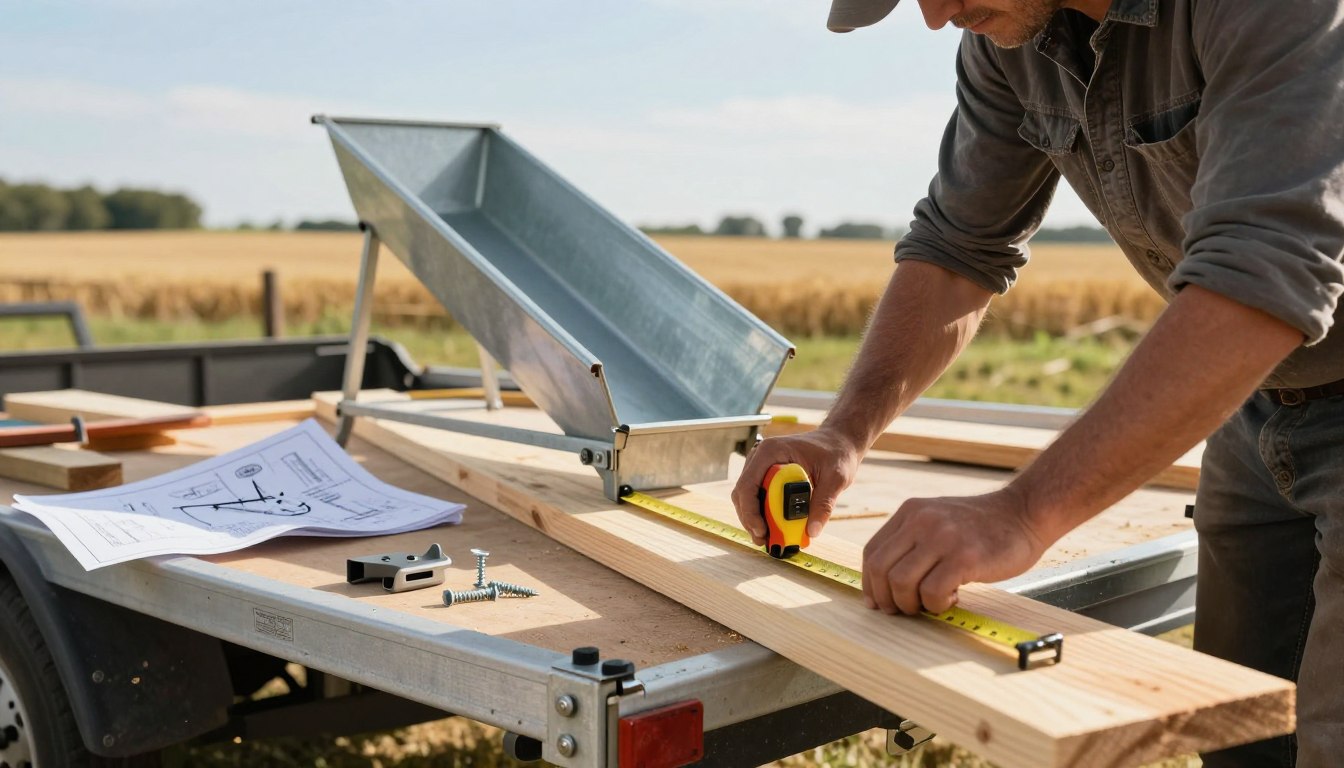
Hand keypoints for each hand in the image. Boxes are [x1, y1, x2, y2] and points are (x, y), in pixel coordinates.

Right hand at [731, 428, 861, 544]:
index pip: (748, 484)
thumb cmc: (836, 453)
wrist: (838, 442)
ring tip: (768, 538)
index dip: (750, 511)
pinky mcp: (766, 475)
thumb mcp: (836, 478)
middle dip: (750, 520)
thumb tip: (812, 531)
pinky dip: (762, 513)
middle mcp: (760, 457)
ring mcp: (761, 466)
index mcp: (772, 452)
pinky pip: (757, 496)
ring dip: (754, 519)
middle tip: (764, 541)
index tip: (762, 531)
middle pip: (743, 493)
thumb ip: (824, 504)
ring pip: (746, 497)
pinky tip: (773, 528)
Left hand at [862, 488, 1049, 614]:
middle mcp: (921, 521)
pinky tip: (953, 598)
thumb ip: (912, 544)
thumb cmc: (982, 527)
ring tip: (933, 603)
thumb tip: (884, 588)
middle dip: (887, 599)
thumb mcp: (938, 521)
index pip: (872, 553)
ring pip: (901, 582)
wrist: (1025, 513)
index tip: (879, 602)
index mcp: (910, 512)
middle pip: (880, 569)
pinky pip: (932, 591)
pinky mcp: (964, 557)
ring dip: (912, 604)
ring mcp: (942, 537)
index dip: (871, 584)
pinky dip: (937, 604)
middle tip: (905, 610)